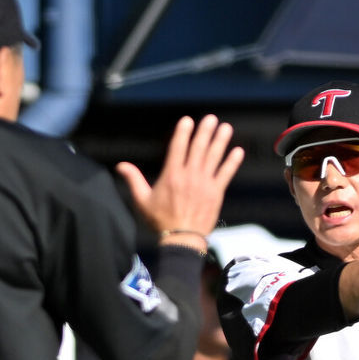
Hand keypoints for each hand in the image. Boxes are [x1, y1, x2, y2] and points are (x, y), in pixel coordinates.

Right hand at [115, 115, 243, 242]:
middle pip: (198, 148)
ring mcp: (204, 184)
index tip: (188, 121)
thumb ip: (133, 180)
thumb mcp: (142, 201)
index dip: (183, 132)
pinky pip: (226, 174)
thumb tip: (120, 165)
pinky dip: (232, 162)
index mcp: (171, 175)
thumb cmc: (160, 222)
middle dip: (205, 131)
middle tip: (211, 118)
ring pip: (214, 157)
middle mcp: (189, 176)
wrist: (181, 240)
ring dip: (220, 141)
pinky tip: (238, 151)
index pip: (178, 147)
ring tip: (226, 127)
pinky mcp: (216, 193)